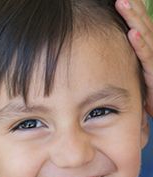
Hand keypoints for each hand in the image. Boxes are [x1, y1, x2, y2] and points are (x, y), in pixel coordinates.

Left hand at [116, 0, 152, 114]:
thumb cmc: (147, 93)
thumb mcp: (133, 73)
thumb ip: (125, 60)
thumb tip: (102, 52)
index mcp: (148, 47)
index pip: (138, 23)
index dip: (131, 9)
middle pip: (142, 22)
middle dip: (132, 6)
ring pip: (145, 34)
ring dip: (133, 18)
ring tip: (121, 3)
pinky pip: (147, 56)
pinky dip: (140, 44)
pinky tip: (132, 33)